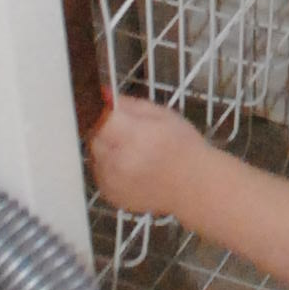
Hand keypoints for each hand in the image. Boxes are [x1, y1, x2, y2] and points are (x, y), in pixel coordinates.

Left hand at [87, 92, 206, 220]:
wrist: (194, 186)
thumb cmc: (184, 147)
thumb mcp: (163, 114)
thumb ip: (130, 104)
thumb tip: (103, 94)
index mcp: (133, 136)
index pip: (100, 117)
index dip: (107, 113)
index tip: (116, 114)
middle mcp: (118, 161)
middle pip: (94, 136)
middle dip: (106, 131)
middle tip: (129, 134)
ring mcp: (112, 181)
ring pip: (94, 155)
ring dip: (106, 149)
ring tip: (132, 152)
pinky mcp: (110, 195)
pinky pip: (99, 173)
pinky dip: (109, 168)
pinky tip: (130, 167)